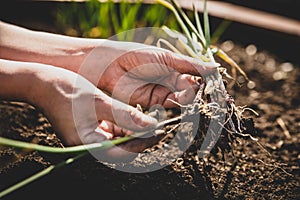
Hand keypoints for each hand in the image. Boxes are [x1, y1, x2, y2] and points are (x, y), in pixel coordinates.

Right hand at [0, 59, 159, 160]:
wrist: (42, 84)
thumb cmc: (67, 90)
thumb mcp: (99, 101)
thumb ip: (125, 116)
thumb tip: (150, 126)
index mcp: (87, 143)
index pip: (124, 152)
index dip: (144, 143)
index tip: (161, 131)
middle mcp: (88, 146)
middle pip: (123, 149)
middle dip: (142, 138)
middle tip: (160, 125)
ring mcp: (88, 139)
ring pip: (120, 141)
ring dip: (135, 132)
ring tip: (152, 119)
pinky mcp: (89, 131)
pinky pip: (112, 133)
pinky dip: (125, 126)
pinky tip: (136, 117)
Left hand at [79, 40, 216, 108]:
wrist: (104, 67)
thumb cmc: (133, 55)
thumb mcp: (163, 58)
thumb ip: (187, 64)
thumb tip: (214, 69)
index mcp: (172, 67)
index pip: (193, 77)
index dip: (202, 82)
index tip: (211, 85)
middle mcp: (167, 82)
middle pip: (188, 92)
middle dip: (194, 94)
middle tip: (197, 93)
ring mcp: (158, 94)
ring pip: (179, 102)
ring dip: (185, 102)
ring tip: (187, 99)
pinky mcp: (149, 106)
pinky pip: (166, 110)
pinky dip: (172, 110)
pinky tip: (176, 107)